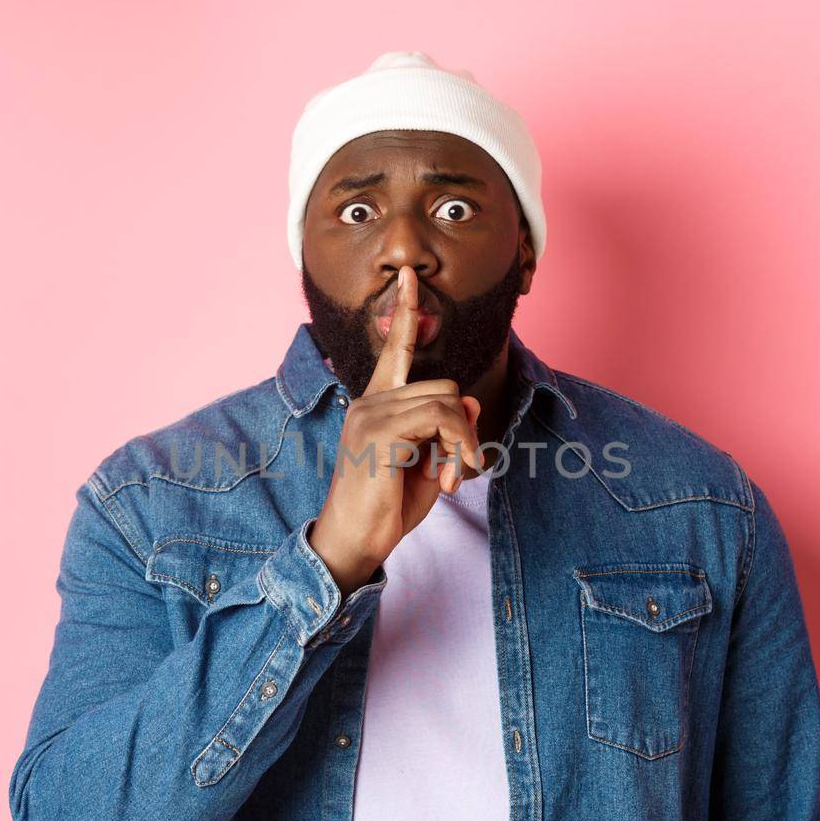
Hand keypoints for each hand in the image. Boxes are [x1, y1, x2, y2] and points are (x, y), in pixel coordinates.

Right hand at [307, 265, 483, 596]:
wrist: (352, 542)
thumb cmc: (384, 509)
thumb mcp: (425, 465)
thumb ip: (445, 431)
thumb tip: (467, 397)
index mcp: (375, 404)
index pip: (394, 350)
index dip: (406, 313)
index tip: (410, 277)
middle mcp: (369, 402)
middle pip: (443, 387)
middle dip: (464, 430)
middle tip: (458, 471)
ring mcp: (371, 414)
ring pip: (447, 400)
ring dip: (463, 442)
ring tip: (452, 477)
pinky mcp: (380, 432)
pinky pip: (440, 418)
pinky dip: (456, 447)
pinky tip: (444, 480)